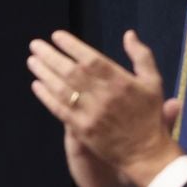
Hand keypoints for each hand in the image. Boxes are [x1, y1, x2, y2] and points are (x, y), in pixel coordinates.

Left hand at [29, 29, 185, 186]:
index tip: (56, 36)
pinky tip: (36, 85)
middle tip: (35, 45)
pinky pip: (59, 109)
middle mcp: (103, 95)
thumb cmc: (149, 115)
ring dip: (44, 73)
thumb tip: (129, 34)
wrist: (146, 153)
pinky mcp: (81, 129)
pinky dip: (46, 96)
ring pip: (62, 89)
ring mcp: (90, 113)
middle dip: (50, 56)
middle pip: (71, 71)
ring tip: (32, 61)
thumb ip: (141, 56)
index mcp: (120, 81)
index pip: (91, 59)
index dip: (71, 46)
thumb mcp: (153, 82)